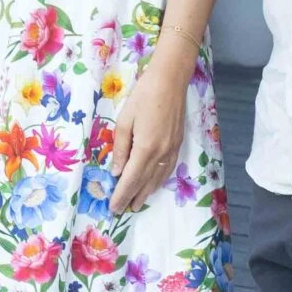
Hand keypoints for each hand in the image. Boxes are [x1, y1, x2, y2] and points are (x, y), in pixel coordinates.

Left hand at [107, 54, 187, 216]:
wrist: (171, 80)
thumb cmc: (144, 96)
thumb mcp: (124, 120)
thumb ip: (120, 148)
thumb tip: (116, 171)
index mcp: (145, 148)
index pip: (131, 179)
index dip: (122, 194)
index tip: (113, 207)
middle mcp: (161, 153)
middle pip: (145, 182)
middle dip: (133, 197)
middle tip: (122, 210)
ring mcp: (172, 150)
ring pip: (158, 179)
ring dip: (146, 193)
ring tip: (137, 203)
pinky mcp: (178, 144)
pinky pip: (167, 169)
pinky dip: (159, 181)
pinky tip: (154, 184)